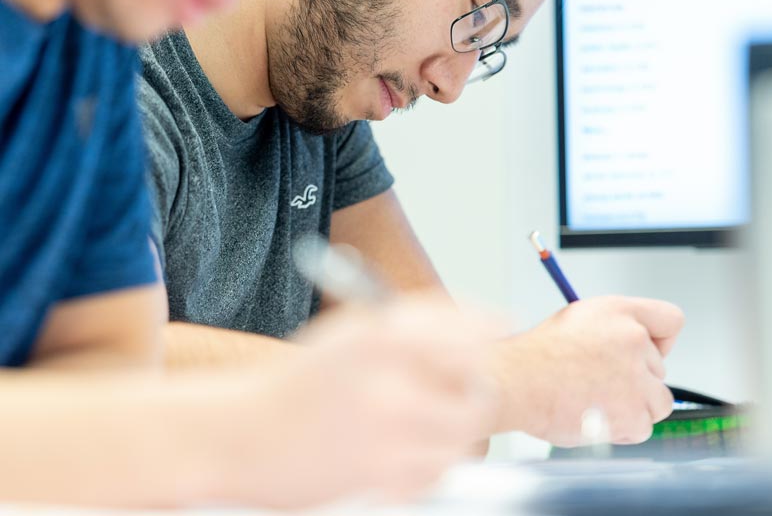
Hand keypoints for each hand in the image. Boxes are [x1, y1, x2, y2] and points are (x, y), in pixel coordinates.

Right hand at [239, 294, 499, 507]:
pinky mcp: (380, 478)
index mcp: (377, 337)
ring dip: (458, 425)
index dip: (484, 325)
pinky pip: (438, 471)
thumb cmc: (297, 382)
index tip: (498, 325)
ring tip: (431, 416)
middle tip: (466, 383)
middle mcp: (387, 383)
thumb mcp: (349, 333)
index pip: (458, 327)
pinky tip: (410, 446)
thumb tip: (474, 324)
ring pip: (462, 436)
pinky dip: (436, 459)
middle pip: (474, 389)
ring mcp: (385, 435)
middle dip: (476, 385)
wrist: (241, 434)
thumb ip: (410, 327)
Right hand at [490, 295, 683, 446]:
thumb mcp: (576, 320)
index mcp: (618, 311)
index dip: (658, 340)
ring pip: (657, 399)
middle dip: (635, 377)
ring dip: (633, 404)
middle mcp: (632, 338)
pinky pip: (644, 426)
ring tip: (597, 399)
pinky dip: (623, 427)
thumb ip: (613, 328)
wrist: (515, 382)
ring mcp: (636, 376)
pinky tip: (595, 414)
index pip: (670, 320)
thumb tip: (634, 347)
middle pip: (659, 367)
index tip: (644, 352)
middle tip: (598, 380)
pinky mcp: (635, 412)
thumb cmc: (536, 356)